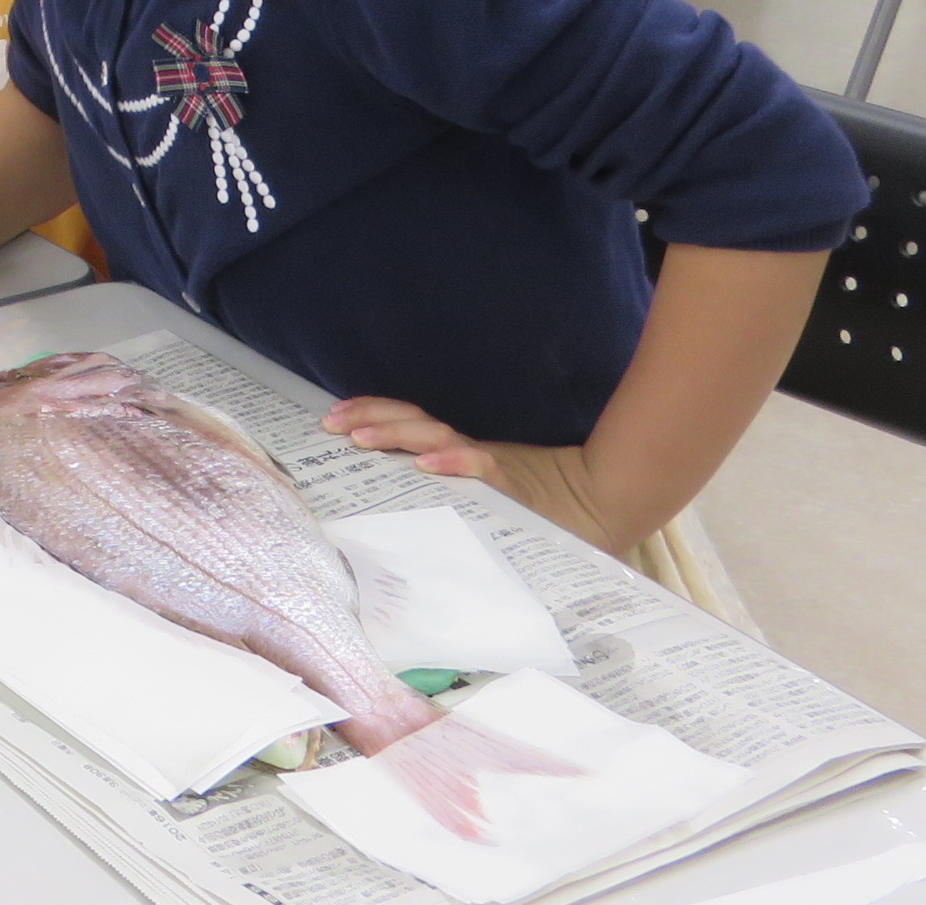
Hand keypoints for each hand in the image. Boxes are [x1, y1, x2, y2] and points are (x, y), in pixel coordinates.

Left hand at [321, 397, 624, 552]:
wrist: (596, 502)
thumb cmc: (532, 508)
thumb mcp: (475, 502)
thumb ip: (439, 500)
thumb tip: (384, 511)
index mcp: (454, 452)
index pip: (407, 422)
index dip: (370, 414)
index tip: (332, 418)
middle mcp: (464, 451)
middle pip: (411, 422)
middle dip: (368, 417)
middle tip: (329, 423)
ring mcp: (486, 464)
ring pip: (434, 437)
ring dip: (396, 433)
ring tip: (359, 437)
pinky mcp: (509, 482)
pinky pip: (478, 466)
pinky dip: (452, 462)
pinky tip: (425, 465)